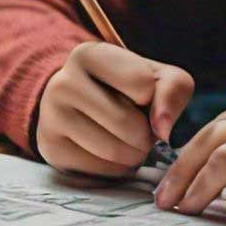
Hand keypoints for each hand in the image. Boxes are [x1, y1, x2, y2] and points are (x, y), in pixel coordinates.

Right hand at [36, 42, 192, 178]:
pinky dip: (117, 168)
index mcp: (88, 54)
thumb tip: (162, 130)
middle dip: (146, 134)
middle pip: (128, 123)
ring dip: (135, 154)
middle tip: (140, 128)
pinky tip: (109, 152)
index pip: (141, 83)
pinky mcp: (52, 149)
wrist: (79, 104)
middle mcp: (62, 82)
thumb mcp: (156, 76)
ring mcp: (52, 117)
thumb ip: (173, 90)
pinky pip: (101, 171)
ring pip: (115, 151)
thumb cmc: (124, 87)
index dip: (152, 96)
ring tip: (127, 141)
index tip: (141, 95)